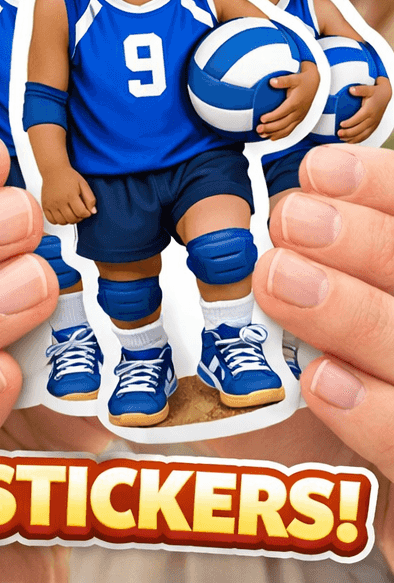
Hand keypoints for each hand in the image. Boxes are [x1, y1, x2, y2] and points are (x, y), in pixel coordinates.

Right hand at [41, 166, 95, 224]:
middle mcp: (60, 201)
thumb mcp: (83, 184)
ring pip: (62, 222)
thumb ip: (90, 199)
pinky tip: (62, 214)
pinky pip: (51, 220)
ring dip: (69, 220)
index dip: (86, 214)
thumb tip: (93, 211)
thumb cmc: (68, 176)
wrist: (53, 170)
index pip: (81, 212)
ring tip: (71, 213)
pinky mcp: (45, 206)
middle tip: (79, 212)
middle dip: (79, 218)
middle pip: (72, 219)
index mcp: (71, 195)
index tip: (86, 211)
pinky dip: (58, 221)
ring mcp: (51, 204)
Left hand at [252, 144, 393, 563]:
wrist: (387, 493)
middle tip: (294, 219)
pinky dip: (372, 414)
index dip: (386, 190)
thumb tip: (304, 193)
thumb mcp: (354, 305)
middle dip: (368, 244)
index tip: (320, 170)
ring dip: (353, 314)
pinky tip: (323, 380)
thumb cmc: (368, 380)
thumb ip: (344, 261)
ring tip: (280, 278)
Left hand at [257, 63, 319, 139]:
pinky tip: (272, 137)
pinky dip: (281, 135)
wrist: (315, 84)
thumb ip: (282, 81)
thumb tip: (272, 82)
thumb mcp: (293, 78)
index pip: (282, 112)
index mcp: (296, 102)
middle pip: (283, 123)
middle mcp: (298, 112)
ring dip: (274, 133)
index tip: (262, 119)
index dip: (272, 117)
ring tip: (262, 134)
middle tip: (258, 129)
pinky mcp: (299, 119)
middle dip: (270, 128)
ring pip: (287, 129)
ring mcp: (299, 117)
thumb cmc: (303, 81)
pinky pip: (290, 130)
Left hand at [338, 77, 392, 142]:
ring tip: (341, 139)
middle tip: (338, 134)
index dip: (350, 122)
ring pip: (363, 134)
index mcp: (370, 110)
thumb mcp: (368, 89)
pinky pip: (366, 136)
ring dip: (352, 138)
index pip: (359, 118)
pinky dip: (358, 140)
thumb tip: (351, 90)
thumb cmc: (375, 92)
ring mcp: (374, 124)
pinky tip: (349, 141)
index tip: (341, 124)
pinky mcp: (373, 127)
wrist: (385, 96)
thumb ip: (360, 90)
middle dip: (349, 133)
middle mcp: (373, 119)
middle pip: (360, 129)